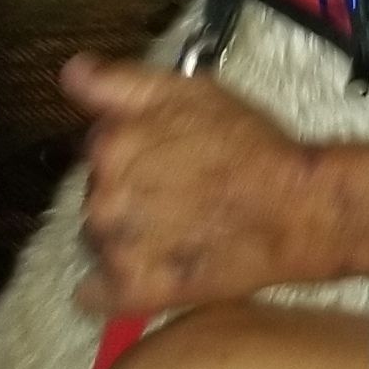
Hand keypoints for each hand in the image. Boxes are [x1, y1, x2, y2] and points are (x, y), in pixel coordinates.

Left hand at [63, 55, 326, 317]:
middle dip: (128, 194)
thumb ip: (119, 83)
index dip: (133, 150)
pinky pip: (95, 295)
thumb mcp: (189, 92)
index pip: (97, 148)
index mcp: (108, 145)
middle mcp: (102, 198)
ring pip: (97, 241)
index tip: (165, 157)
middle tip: (179, 196)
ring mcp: (116, 248)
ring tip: (175, 233)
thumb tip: (71, 73)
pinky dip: (112, 287)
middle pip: (97, 196)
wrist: (297, 210)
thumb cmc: (250, 149)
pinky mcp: (135, 291)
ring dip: (124, 238)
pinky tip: (146, 272)